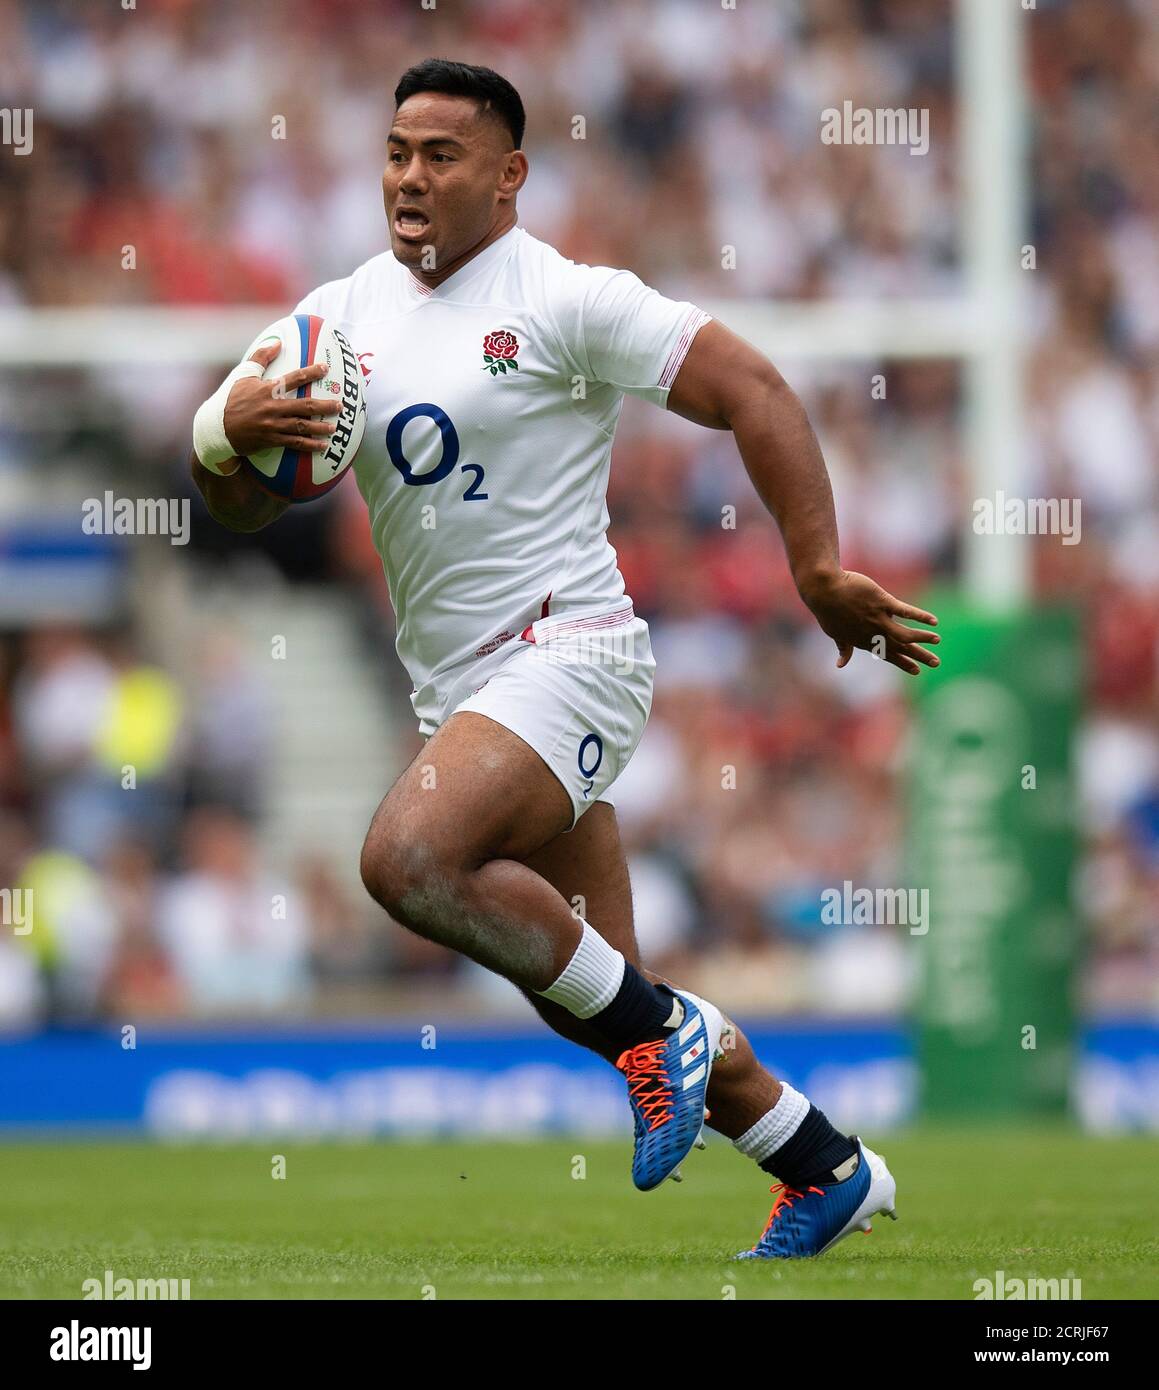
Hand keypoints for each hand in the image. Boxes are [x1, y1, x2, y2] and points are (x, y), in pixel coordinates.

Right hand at [220, 340, 340, 465]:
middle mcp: (271, 407)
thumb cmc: (230, 398)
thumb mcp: (243, 374)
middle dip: (324, 405)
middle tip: (340, 405)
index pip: (293, 378)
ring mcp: (272, 425)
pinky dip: (309, 445)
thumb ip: (261, 357)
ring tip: (335, 427)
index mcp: (267, 389)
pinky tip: (323, 446)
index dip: (311, 372)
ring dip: (320, 427)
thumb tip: (277, 342)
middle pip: (304, 405)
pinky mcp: (270, 440)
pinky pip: (294, 443)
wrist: (215, 427)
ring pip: (301, 426)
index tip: (326, 368)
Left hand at [799, 568, 940, 675]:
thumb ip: (844, 649)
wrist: (824, 591)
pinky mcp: (882, 602)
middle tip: (936, 663)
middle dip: (919, 656)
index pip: (888, 655)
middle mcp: (874, 633)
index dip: (903, 663)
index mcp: (865, 641)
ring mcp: (879, 618)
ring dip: (922, 638)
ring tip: (937, 640)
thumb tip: (841, 665)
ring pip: (905, 633)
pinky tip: (933, 621)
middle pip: (901, 647)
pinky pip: (904, 610)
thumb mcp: (835, 633)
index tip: (916, 671)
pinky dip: (919, 616)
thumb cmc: (828, 611)